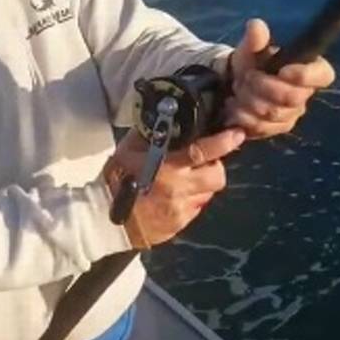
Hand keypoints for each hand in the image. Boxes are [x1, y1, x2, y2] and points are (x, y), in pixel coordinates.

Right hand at [103, 126, 245, 248]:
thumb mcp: (129, 149)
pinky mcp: (179, 225)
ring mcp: (181, 210)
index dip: (224, 142)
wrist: (102, 218)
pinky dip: (193, 200)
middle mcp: (178, 190)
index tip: (237, 134)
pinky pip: (197, 208)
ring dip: (204, 184)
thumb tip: (167, 114)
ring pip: (209, 193)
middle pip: (217, 176)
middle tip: (203, 162)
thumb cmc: (116, 178)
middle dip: (215, 167)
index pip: (202, 152)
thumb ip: (152, 133)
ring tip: (187, 179)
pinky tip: (177, 196)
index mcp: (167, 168)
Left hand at [223, 18, 334, 138]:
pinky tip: (235, 107)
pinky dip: (243, 117)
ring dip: (249, 101)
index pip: (323, 75)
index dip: (305, 75)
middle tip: (246, 78)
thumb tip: (256, 26)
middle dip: (263, 87)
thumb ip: (255, 39)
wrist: (235, 85)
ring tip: (238, 90)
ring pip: (273, 113)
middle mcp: (305, 93)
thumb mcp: (251, 48)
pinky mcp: (277, 128)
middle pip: (292, 97)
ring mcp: (292, 113)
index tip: (282, 70)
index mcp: (309, 69)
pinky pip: (263, 127)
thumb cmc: (252, 63)